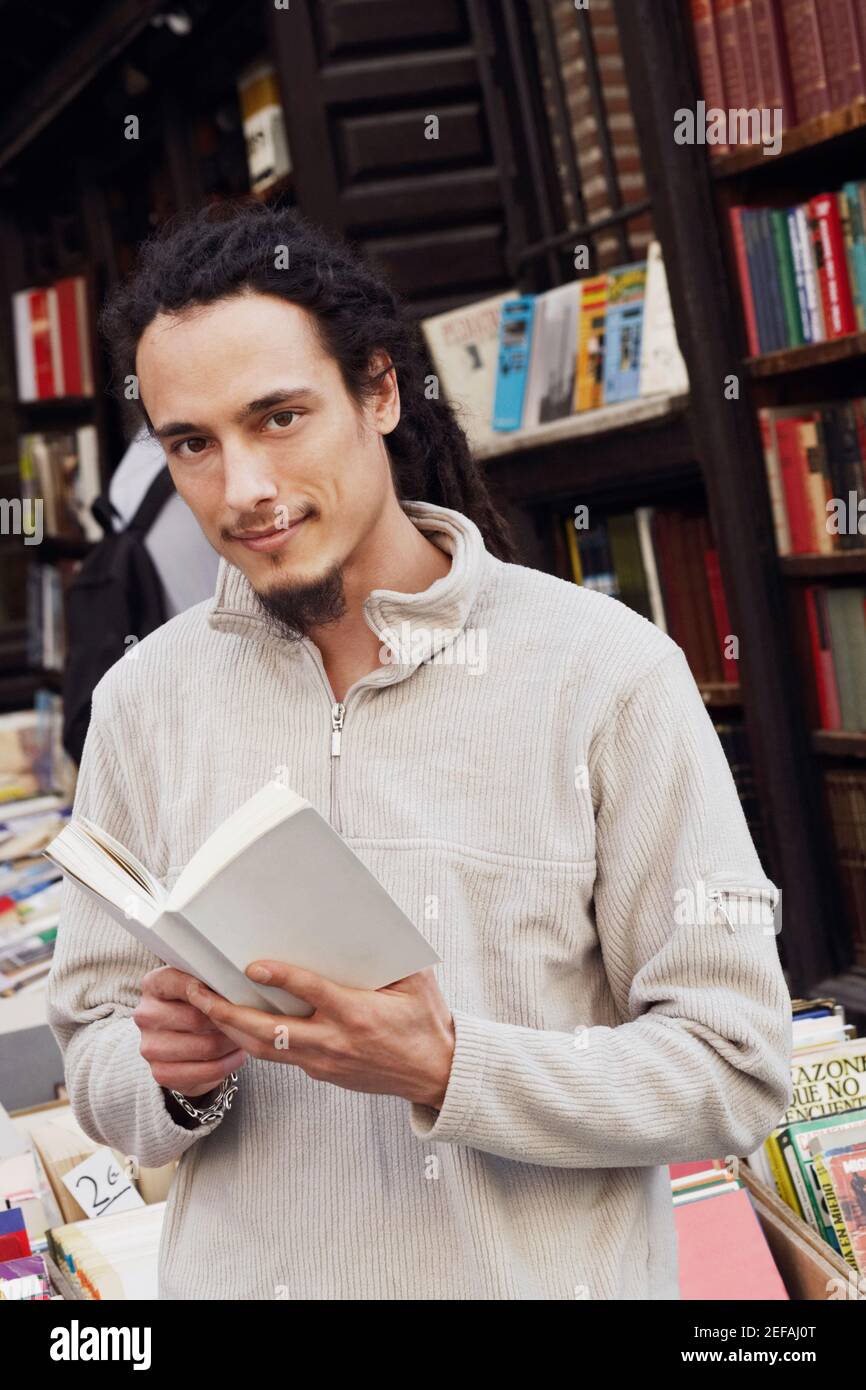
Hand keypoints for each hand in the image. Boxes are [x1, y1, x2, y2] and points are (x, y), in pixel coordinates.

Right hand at [133, 965, 248, 1097]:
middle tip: (247, 1019)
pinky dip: (228, 1064)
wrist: (185, 1046)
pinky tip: (236, 1055)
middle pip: (197, 1018)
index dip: (206, 987)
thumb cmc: (198, 1007)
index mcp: (152, 985)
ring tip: (243, 1036)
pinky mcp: (161, 1073)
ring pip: (206, 1046)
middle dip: (227, 1020)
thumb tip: (234, 984)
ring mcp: (150, 1047)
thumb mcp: (200, 986)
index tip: (228, 989)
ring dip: (231, 1043)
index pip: (178, 981)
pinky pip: (206, 1070)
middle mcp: (145, 1015)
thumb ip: (209, 981)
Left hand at [185, 963, 455, 1108]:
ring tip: (203, 1006)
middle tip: (198, 992)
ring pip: (265, 1050)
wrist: (435, 1073)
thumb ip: (387, 955)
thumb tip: (365, 921)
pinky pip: (280, 1057)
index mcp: (358, 1014)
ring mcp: (324, 1062)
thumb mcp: (415, 982)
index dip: (281, 978)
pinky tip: (236, 1024)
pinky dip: (253, 1040)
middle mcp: (335, 1042)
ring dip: (230, 1027)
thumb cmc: (426, 1022)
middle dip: (227, 1011)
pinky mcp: (322, 1073)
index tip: (253, 965)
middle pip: (268, 1032)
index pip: (312, 993)